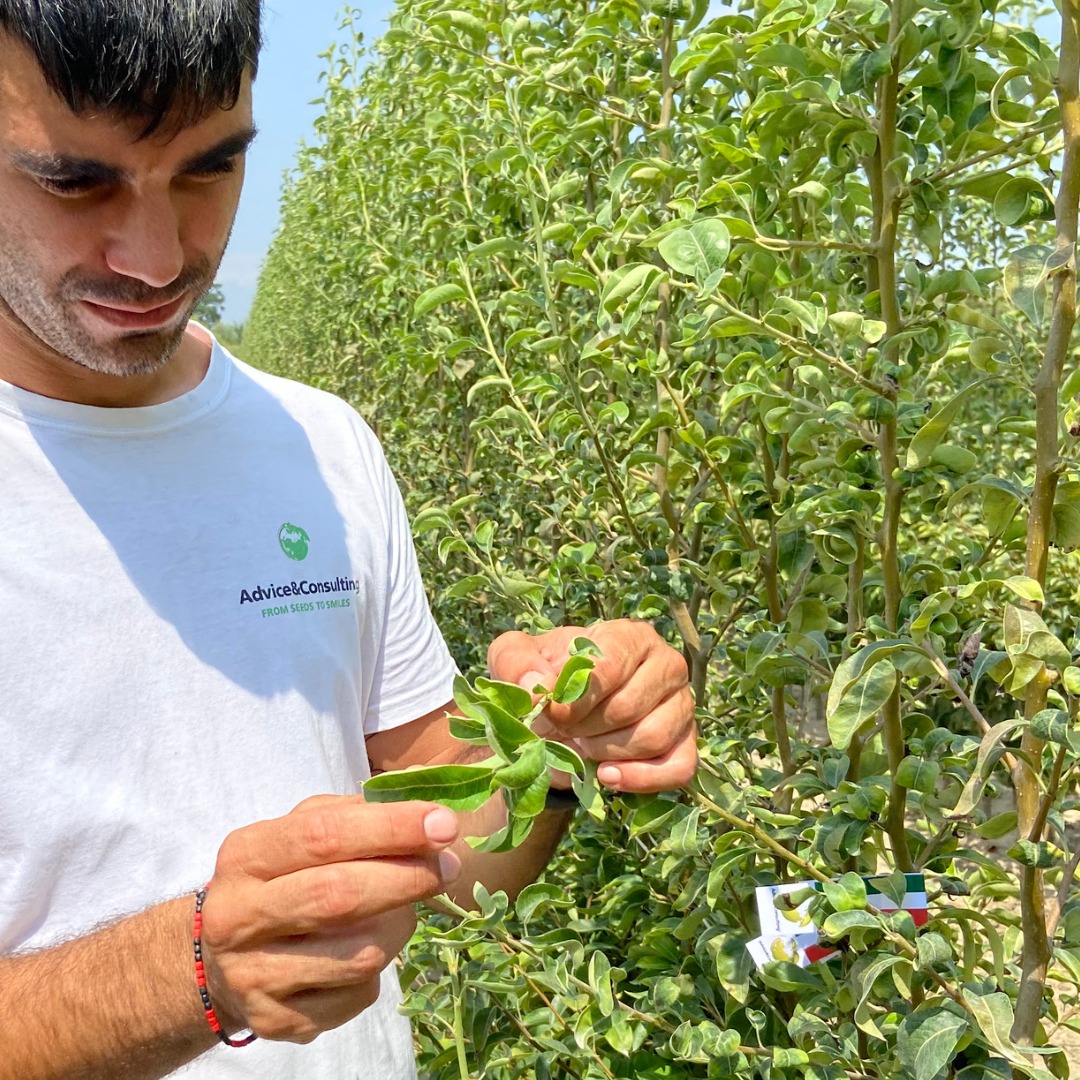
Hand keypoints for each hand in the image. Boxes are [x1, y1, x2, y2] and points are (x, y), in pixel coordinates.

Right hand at [199, 795, 460, 1042]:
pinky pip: (356, 995)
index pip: (323, 834)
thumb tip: (429, 807)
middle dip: (408, 878)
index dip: (391, 828)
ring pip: (359, 954)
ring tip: (402, 909)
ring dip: (399, 926)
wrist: (222, 957)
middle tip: (449, 866)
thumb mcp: (304, 830)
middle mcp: (238, 916)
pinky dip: (378, 970)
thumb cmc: (284, 875)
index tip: (444, 823)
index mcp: (246, 855)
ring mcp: (253, 975)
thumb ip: (361, 812)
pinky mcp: (276, 1022)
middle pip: (339, 896)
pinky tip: (364, 950)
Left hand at [487, 619, 696, 792]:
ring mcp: (681, 706)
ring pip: (652, 737)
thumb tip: (536, 686)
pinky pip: (678, 768)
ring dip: (606, 751)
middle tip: (564, 730)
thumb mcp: (515, 659)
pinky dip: (639, 779)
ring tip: (582, 746)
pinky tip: (607, 775)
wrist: (561, 715)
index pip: (610, 666)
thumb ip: (516, 663)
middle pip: (628, 706)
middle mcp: (666, 665)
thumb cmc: (546, 677)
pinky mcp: (686, 745)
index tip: (551, 713)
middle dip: (586, 727)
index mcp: (629, 636)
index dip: (576, 698)